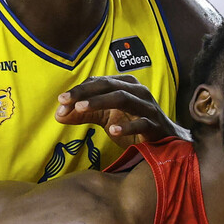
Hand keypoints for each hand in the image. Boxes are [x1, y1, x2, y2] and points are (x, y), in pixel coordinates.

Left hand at [56, 74, 187, 143]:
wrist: (165, 142)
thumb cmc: (133, 124)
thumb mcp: (106, 118)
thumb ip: (84, 114)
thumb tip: (58, 114)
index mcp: (125, 85)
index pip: (98, 82)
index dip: (79, 90)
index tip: (61, 101)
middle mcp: (137, 91)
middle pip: (108, 85)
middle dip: (84, 92)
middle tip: (65, 100)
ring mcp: (147, 107)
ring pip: (123, 98)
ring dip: (100, 102)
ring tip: (80, 109)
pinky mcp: (155, 125)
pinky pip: (141, 123)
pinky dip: (126, 126)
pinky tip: (112, 131)